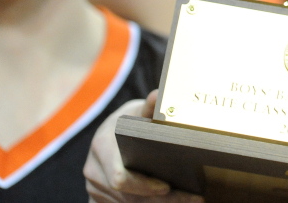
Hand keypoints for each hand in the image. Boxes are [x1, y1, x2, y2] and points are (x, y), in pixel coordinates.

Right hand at [84, 90, 203, 201]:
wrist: (109, 132)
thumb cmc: (126, 120)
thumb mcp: (136, 111)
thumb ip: (149, 107)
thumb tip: (159, 96)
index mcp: (102, 147)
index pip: (120, 178)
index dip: (144, 186)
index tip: (168, 186)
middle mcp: (94, 170)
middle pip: (129, 196)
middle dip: (162, 200)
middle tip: (193, 198)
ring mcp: (94, 186)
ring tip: (189, 198)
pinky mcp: (99, 197)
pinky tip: (170, 200)